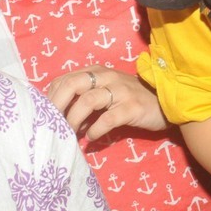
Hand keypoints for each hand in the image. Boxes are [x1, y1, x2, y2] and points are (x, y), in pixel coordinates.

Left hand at [46, 66, 166, 140]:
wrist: (163, 103)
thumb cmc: (129, 99)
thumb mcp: (105, 93)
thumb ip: (83, 99)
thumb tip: (59, 116)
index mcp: (96, 72)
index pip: (65, 79)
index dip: (52, 98)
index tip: (46, 116)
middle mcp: (107, 77)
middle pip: (72, 85)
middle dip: (57, 106)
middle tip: (52, 125)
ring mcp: (120, 91)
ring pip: (87, 101)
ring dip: (74, 120)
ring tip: (71, 134)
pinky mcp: (132, 107)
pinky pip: (107, 119)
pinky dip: (95, 130)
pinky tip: (91, 138)